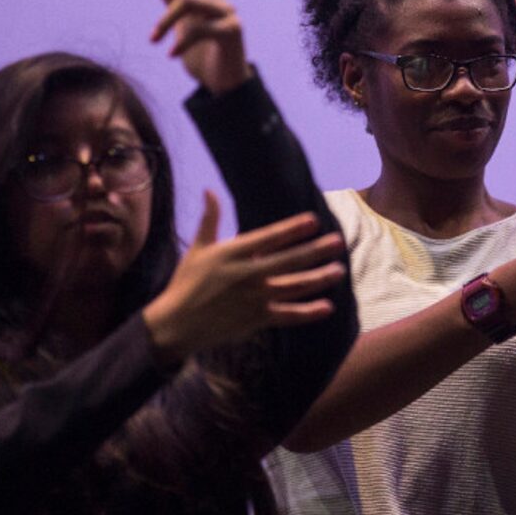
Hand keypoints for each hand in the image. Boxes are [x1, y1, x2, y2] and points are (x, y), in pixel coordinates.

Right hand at [143, 190, 346, 363]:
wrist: (176, 324)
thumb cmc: (187, 282)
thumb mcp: (198, 249)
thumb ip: (210, 219)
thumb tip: (209, 190)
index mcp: (233, 254)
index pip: (269, 238)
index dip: (292, 229)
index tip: (314, 221)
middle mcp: (246, 275)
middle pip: (288, 261)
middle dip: (315, 251)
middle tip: (338, 242)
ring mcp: (253, 299)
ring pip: (293, 288)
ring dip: (318, 279)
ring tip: (339, 270)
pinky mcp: (256, 320)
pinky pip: (288, 316)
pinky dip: (308, 313)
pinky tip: (328, 307)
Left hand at [150, 0, 252, 95]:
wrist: (224, 87)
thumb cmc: (204, 57)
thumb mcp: (182, 28)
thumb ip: (173, 1)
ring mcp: (226, 12)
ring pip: (188, 1)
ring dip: (166, 20)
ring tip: (153, 39)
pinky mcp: (231, 31)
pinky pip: (199, 30)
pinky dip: (181, 43)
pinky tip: (170, 54)